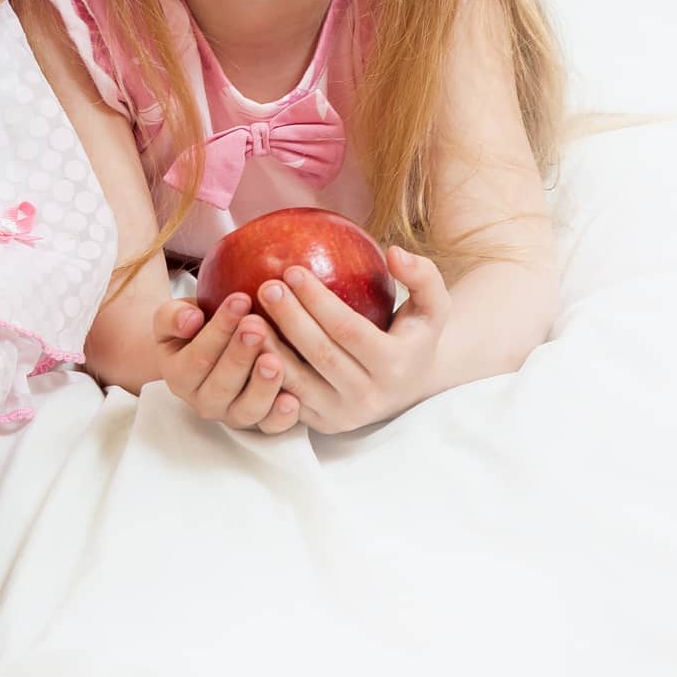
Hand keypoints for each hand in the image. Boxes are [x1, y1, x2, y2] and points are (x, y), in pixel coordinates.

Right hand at [153, 293, 302, 433]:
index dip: (219, 329)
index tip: (240, 300)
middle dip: (240, 354)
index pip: (198, 356)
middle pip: (222, 384)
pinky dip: (281, 416)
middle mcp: (203, 400)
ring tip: (274, 360)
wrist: (208, 350)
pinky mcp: (258, 422)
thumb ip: (173, 316)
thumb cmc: (195, 328)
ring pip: (246, 408)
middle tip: (257, 327)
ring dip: (261, 386)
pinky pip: (270, 426)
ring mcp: (231, 414)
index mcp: (178, 375)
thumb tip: (190, 319)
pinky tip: (292, 399)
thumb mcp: (173, 316)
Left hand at [252, 246, 449, 432]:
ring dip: (268, 346)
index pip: (349, 330)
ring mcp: (343, 414)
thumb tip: (396, 253)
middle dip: (290, 318)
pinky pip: (285, 398)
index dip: (318, 301)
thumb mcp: (433, 306)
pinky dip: (262, 371)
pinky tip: (243, 341)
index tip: (291, 269)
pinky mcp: (321, 423)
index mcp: (395, 366)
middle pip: (320, 354)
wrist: (410, 387)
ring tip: (246, 313)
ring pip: (297, 381)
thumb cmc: (414, 335)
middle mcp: (369, 396)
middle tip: (265, 285)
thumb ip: (423, 276)